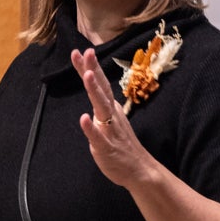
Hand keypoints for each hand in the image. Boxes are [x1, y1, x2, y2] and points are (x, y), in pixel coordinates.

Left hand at [71, 48, 156, 187]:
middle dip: (93, 70)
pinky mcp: (107, 148)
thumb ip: (101, 104)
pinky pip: (98, 137)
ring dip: (95, 91)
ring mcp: (110, 130)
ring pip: (102, 108)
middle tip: (86, 53)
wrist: (139, 169)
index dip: (90, 68)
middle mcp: (112, 115)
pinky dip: (91, 128)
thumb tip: (94, 88)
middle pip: (101, 89)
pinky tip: (83, 119)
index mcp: (111, 108)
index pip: (99, 84)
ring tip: (88, 75)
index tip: (80, 51)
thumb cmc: (121, 143)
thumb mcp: (110, 119)